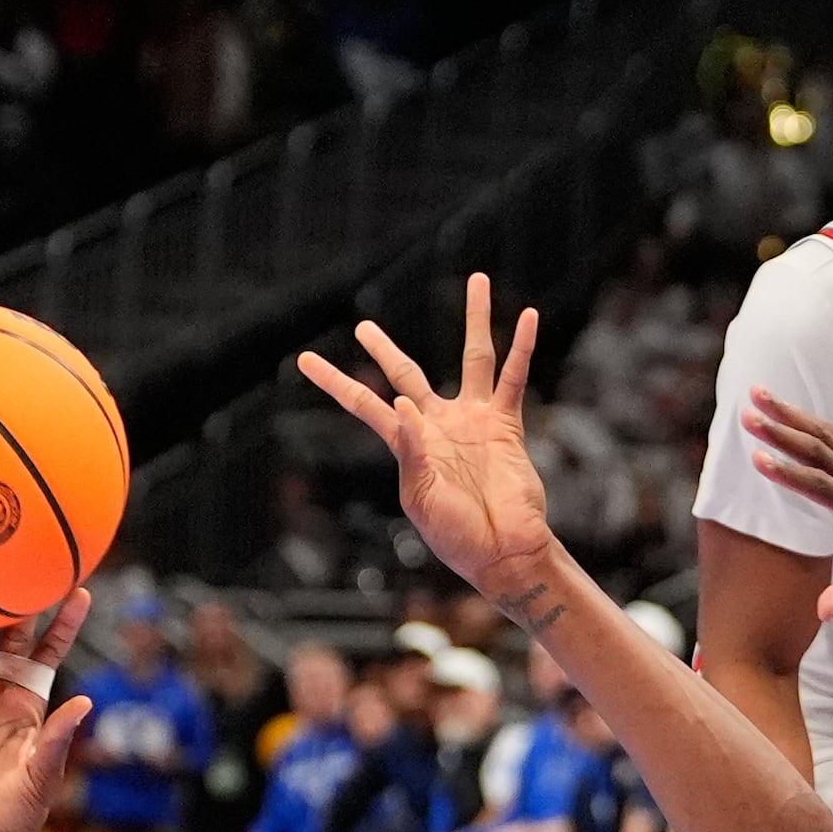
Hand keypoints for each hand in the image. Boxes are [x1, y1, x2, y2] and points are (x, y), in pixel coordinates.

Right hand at [0, 595, 94, 831]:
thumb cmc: (20, 814)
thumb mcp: (43, 773)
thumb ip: (59, 737)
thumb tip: (85, 700)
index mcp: (29, 705)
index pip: (49, 654)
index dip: (63, 623)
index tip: (78, 587)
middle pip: (5, 643)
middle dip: (11, 608)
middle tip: (12, 564)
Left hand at [297, 274, 554, 600]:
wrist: (504, 551)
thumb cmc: (458, 536)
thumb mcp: (422, 499)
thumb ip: (413, 451)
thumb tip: (404, 405)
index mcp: (408, 444)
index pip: (365, 404)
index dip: (336, 382)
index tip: (304, 361)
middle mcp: (439, 424)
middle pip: (407, 374)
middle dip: (385, 350)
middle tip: (362, 326)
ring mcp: (474, 420)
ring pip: (474, 357)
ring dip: (476, 319)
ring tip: (478, 280)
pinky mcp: (506, 425)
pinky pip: (513, 379)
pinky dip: (522, 347)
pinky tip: (528, 317)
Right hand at [744, 387, 832, 619]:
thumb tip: (824, 610)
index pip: (820, 485)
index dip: (789, 472)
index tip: (757, 456)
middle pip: (818, 449)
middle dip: (781, 430)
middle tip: (747, 413)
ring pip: (825, 437)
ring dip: (791, 415)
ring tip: (759, 393)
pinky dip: (809, 423)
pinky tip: (789, 413)